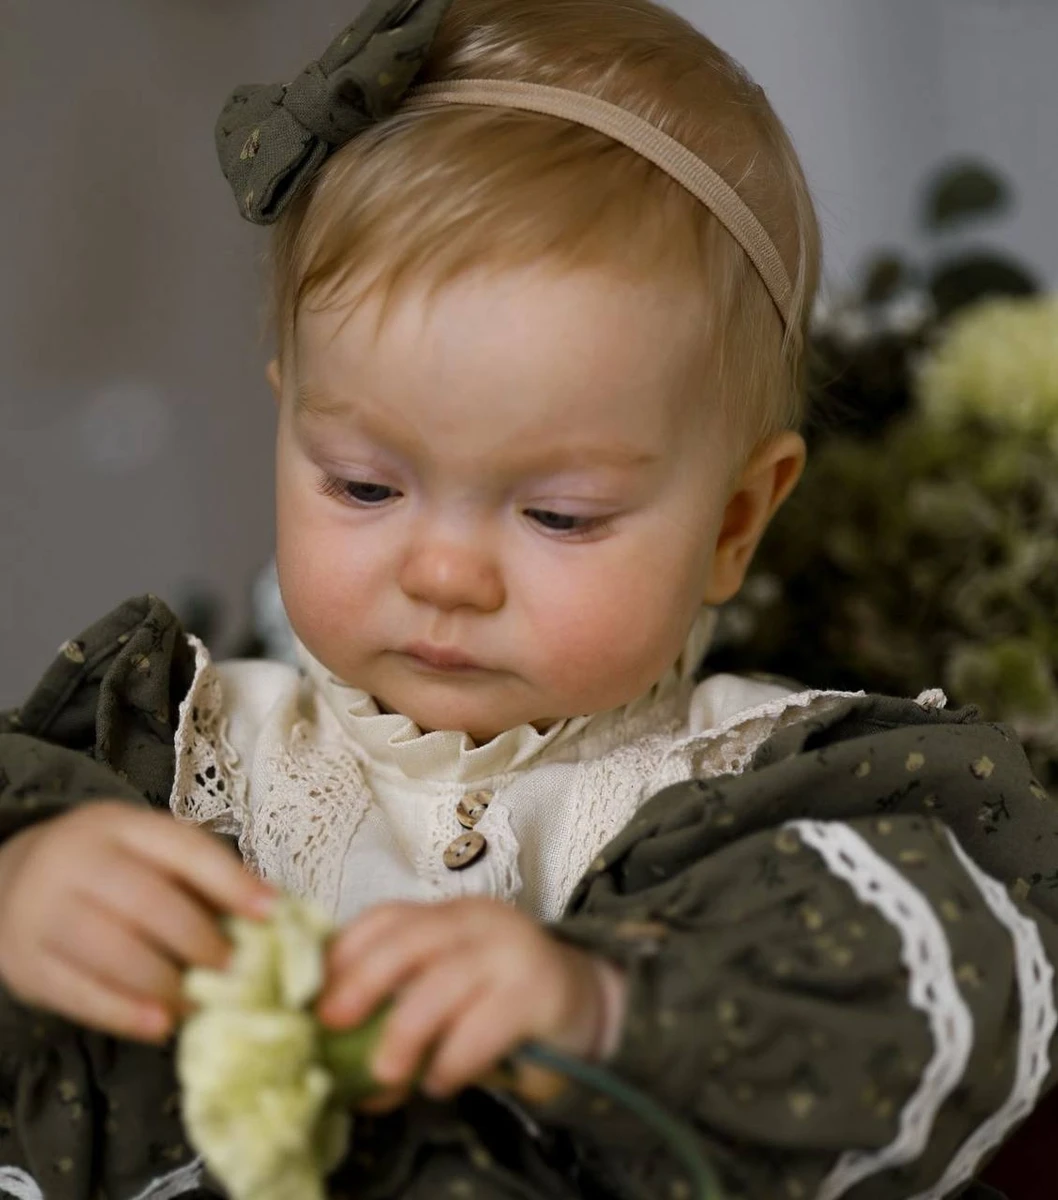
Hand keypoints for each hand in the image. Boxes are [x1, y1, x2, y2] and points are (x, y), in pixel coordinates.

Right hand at [0, 802, 275, 1042]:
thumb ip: (202, 879)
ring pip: (112, 949)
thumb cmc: (109, 871)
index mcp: (119, 825)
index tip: (270, 913)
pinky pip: (78, 993)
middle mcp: (76, 859)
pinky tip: (161, 1024)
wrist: (13, 881)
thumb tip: (272, 915)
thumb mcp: (148, 854)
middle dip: (199, 939)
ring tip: (201, 1000)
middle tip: (235, 968)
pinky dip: (125, 1013)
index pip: (184, 849)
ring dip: (166, 982)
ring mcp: (42, 909)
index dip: (231, 882)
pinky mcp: (24, 963)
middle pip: (147, 901)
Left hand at [316, 897, 625, 1104]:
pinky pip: (484, 1026)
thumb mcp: (449, 982)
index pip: (387, 915)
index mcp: (450, 913)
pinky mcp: (540, 990)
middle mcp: (479, 921)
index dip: (343, 949)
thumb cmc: (501, 999)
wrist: (586, 1004)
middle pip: (409, 940)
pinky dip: (453, 1060)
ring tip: (385, 1075)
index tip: (309, 990)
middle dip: (362, 981)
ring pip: (442, 984)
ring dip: (404, 1034)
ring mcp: (512, 951)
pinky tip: (441, 1082)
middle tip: (330, 1023)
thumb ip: (401, 993)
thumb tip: (329, 1036)